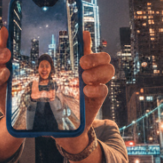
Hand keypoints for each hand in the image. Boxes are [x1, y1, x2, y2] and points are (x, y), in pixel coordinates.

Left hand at [55, 31, 113, 152]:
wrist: (65, 125)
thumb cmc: (59, 99)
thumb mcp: (56, 81)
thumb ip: (58, 66)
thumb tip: (54, 52)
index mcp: (83, 67)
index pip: (91, 49)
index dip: (89, 42)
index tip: (83, 37)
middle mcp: (93, 74)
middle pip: (106, 58)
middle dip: (95, 58)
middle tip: (83, 65)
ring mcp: (97, 85)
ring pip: (109, 70)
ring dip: (97, 73)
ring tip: (84, 79)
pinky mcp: (98, 99)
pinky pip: (104, 89)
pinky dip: (95, 89)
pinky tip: (85, 92)